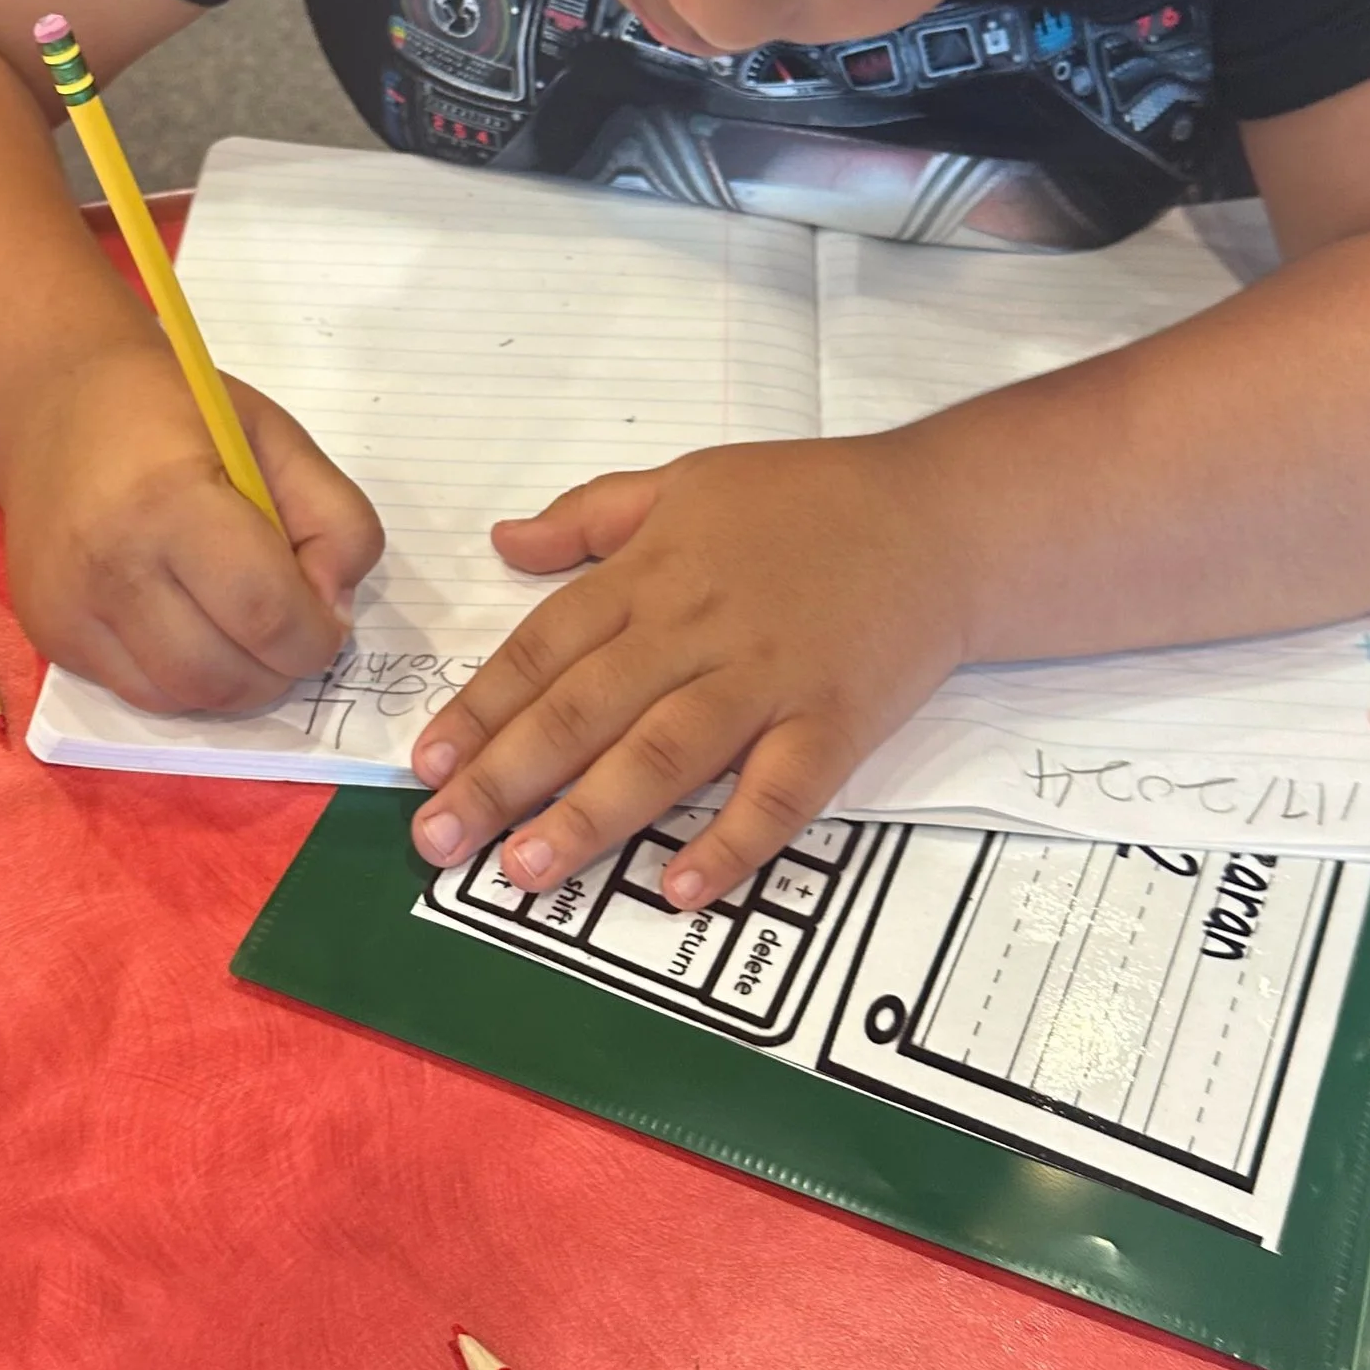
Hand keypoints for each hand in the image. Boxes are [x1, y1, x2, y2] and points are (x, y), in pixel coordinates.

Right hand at [2, 339, 383, 710]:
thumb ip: (334, 519)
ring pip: (182, 698)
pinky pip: (139, 693)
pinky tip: (189, 625)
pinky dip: (184, 681)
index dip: (315, 636)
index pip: (263, 612)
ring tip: (243, 629)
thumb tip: (331, 612)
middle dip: (278, 669)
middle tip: (289, 629)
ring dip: (234, 684)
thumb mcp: (277, 437)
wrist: (52, 403)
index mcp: (169, 499)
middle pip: (221, 675)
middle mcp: (109, 564)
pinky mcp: (49, 635)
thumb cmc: (174, 412)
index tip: (327, 620)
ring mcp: (69, 608)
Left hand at [408, 432, 968, 906]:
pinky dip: (732, 841)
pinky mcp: (834, 726)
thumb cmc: (811, 500)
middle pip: (583, 710)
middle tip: (439, 838)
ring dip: (589, 816)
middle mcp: (697, 631)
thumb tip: (503, 542)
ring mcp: (766, 682)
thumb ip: (590, 517)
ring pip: (663, 756)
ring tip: (524, 869)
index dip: (481, 709)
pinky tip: (682, 887)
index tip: (425, 764)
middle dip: (504, 778)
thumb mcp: (686, 481)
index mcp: (652, 575)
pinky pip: (779, 794)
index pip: (543, 648)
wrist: (944, 518)